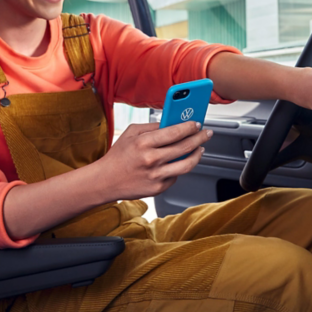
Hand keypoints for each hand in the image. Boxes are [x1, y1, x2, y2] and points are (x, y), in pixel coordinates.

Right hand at [97, 122, 212, 199]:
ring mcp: (155, 176)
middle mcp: (151, 159)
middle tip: (206, 133)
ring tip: (200, 149)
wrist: (105, 181)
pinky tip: (180, 162)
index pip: (174, 132)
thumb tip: (172, 123)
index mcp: (143, 143)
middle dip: (199, 138)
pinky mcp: (158, 189)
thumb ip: (151, 127)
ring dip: (197, 155)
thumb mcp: (130, 133)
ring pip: (186, 165)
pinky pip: (176, 176)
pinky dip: (180, 168)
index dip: (189, 127)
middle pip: (184, 147)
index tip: (197, 123)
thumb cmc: (117, 156)